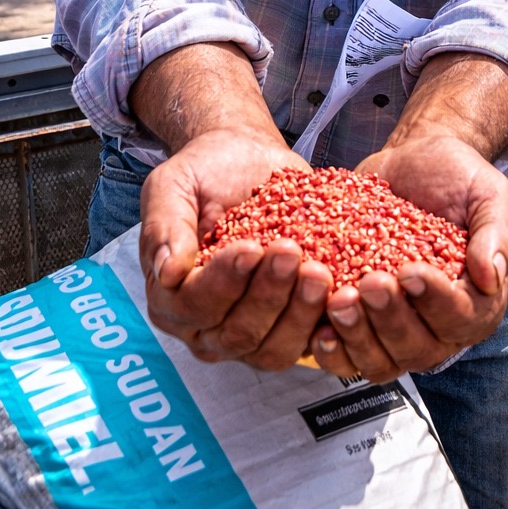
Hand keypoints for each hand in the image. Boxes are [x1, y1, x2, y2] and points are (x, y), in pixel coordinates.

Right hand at [138, 129, 333, 370]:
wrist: (247, 159)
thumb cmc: (206, 172)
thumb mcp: (172, 186)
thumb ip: (164, 226)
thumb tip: (168, 272)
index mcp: (171, 298)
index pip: (194, 305)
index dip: (223, 282)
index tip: (250, 247)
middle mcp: (207, 326)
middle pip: (237, 333)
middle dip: (267, 296)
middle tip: (292, 253)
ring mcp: (251, 333)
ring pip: (274, 349)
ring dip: (299, 314)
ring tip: (318, 272)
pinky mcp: (290, 327)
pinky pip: (309, 343)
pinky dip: (328, 324)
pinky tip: (343, 296)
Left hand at [310, 135, 507, 382]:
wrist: (413, 163)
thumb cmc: (457, 178)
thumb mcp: (488, 194)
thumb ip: (496, 233)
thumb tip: (491, 277)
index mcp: (477, 301)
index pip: (461, 318)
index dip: (435, 302)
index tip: (410, 271)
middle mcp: (439, 326)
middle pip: (418, 348)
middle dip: (391, 320)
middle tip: (370, 282)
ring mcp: (397, 328)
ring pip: (380, 361)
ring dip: (357, 338)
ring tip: (338, 300)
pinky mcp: (363, 322)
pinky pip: (347, 355)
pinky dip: (333, 350)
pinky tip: (318, 329)